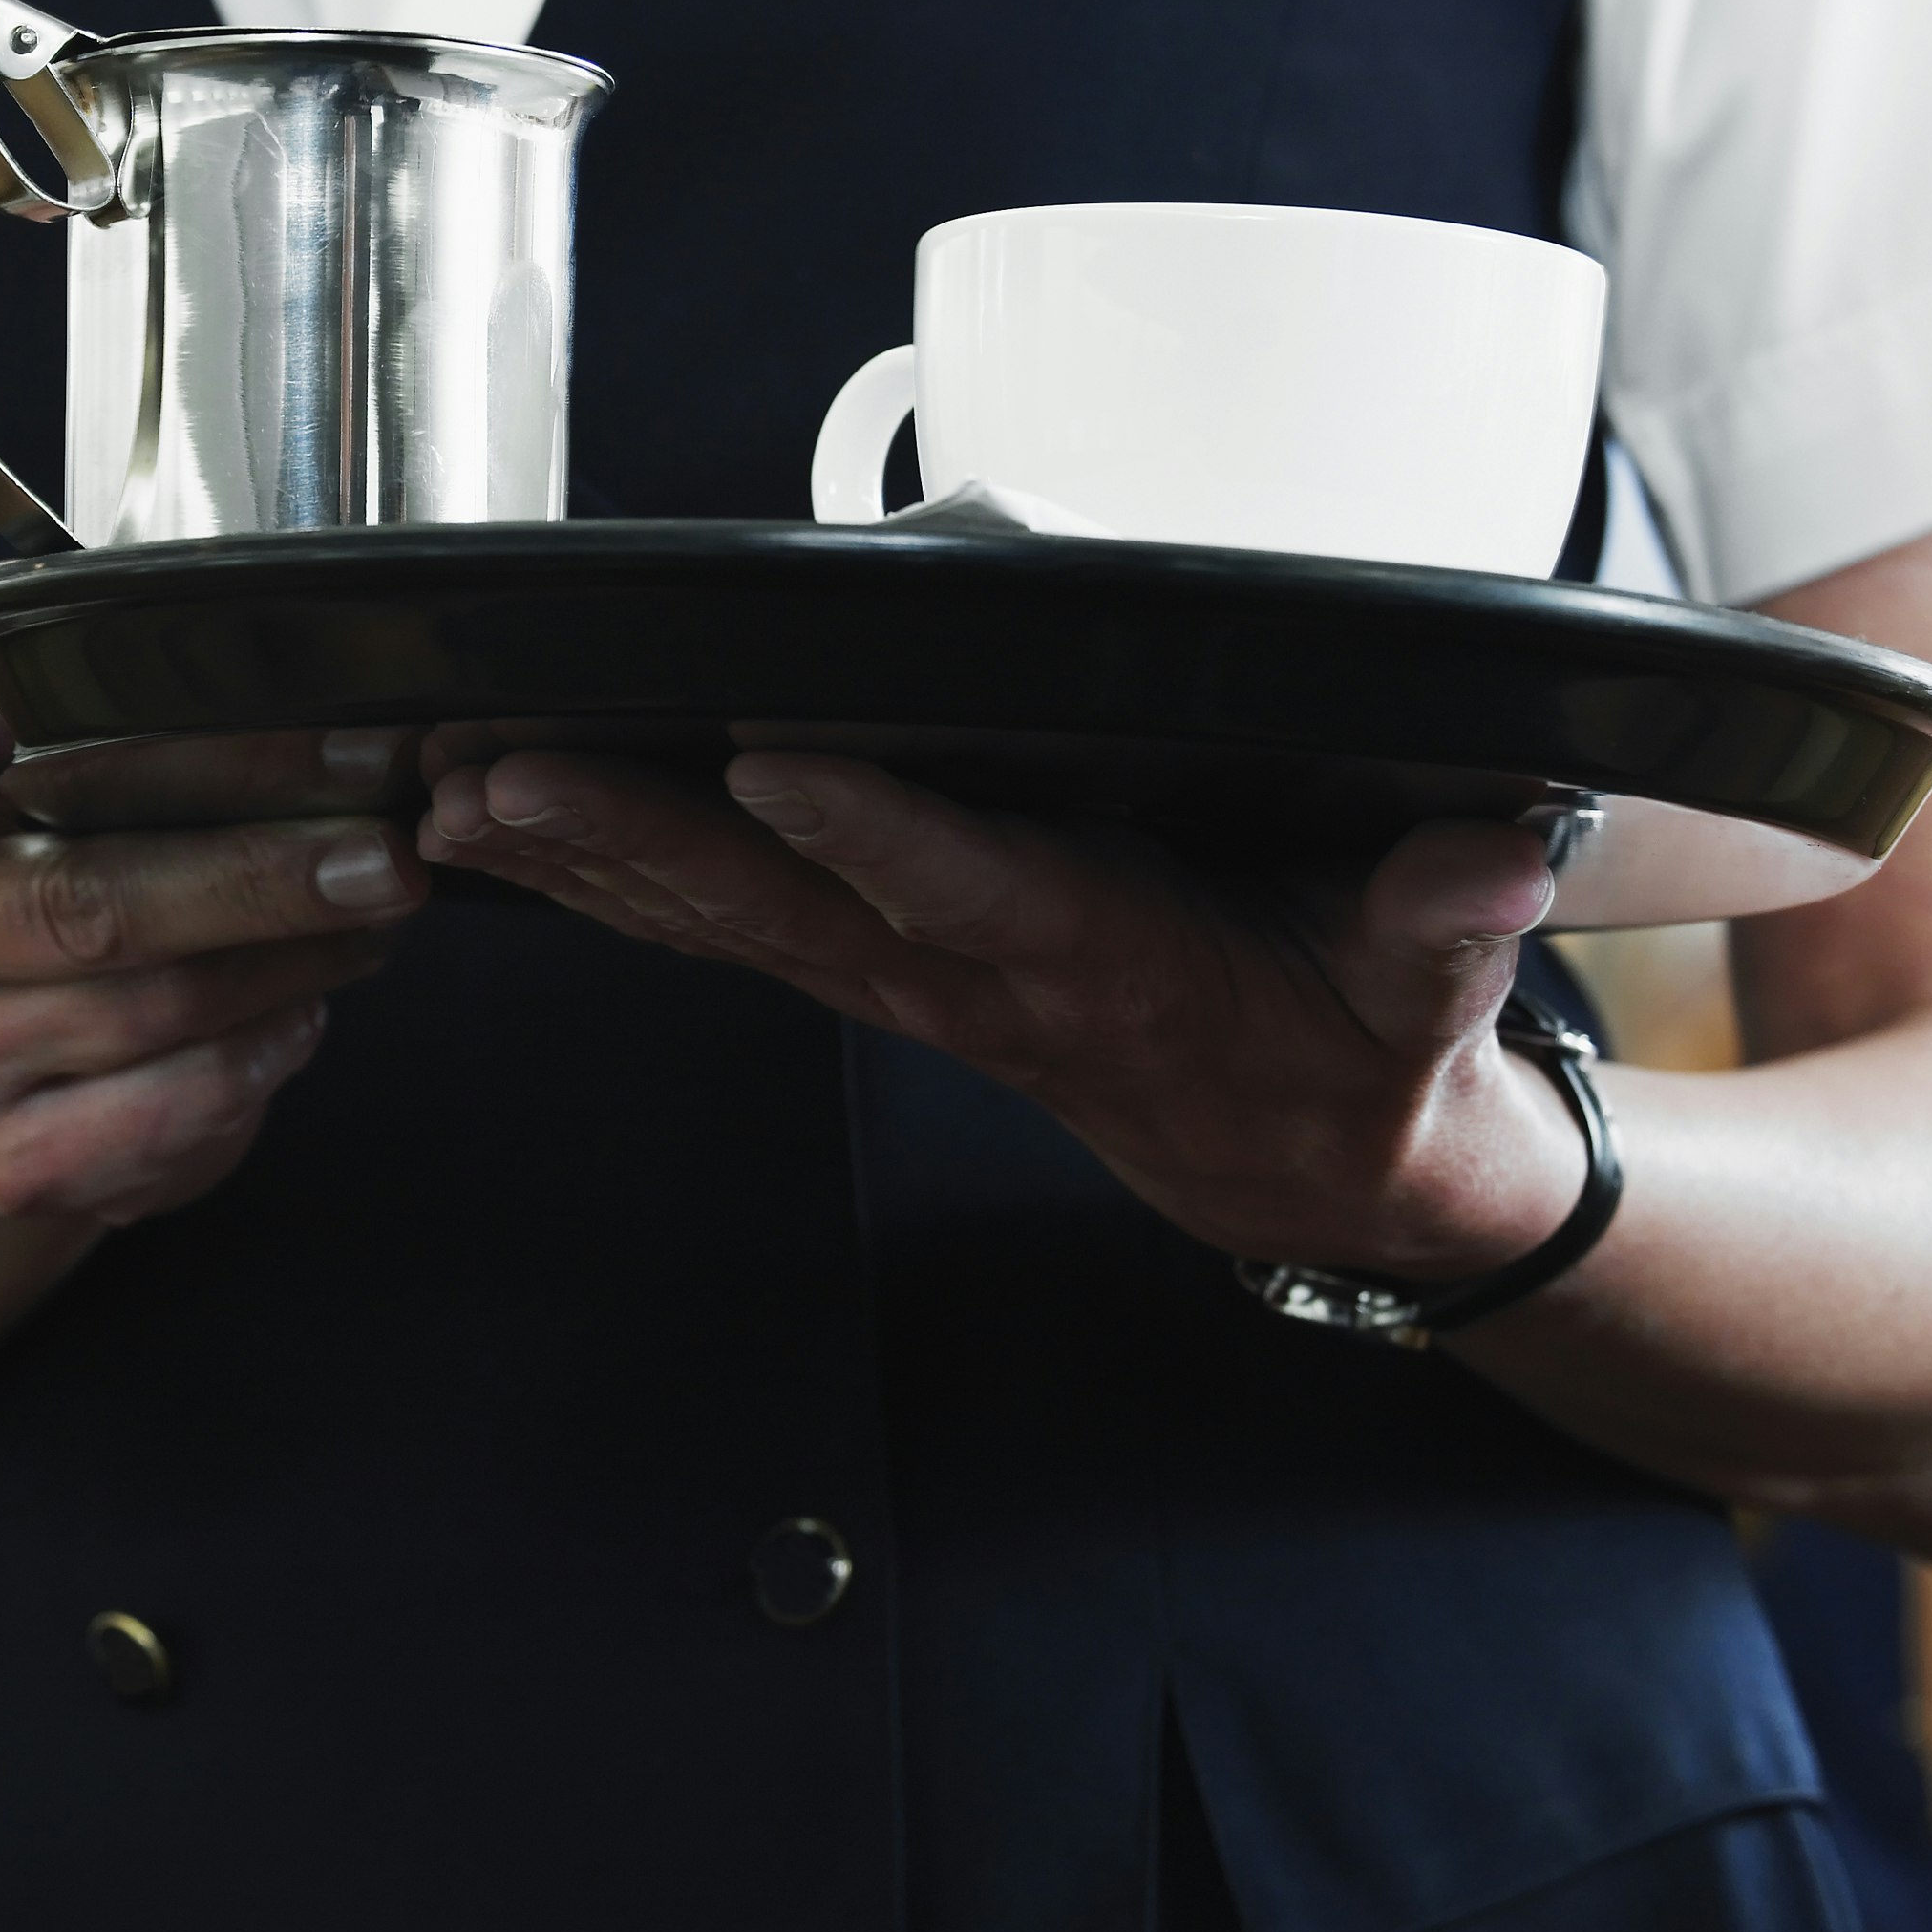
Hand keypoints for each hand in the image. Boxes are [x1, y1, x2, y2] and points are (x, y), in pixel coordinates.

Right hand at [0, 688, 422, 1224]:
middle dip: (257, 868)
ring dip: (290, 956)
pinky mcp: (5, 1165)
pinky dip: (263, 1051)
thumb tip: (255, 678)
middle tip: (383, 844)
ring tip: (373, 907)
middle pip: (77, 899)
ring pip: (150, 1006)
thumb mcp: (1, 751)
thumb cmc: (20, 853)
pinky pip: (172, 1110)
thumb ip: (53, 701)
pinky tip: (305, 1008)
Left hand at [418, 746, 1588, 1282]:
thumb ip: (1443, 928)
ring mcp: (902, 985)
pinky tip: (490, 835)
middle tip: (498, 780)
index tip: (771, 765)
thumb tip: (1487, 855)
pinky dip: (595, 884)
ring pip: (714, 921)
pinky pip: (712, 931)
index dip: (873, 834)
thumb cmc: (1359, 1051)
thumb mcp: (1428, 1004)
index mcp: (1099, 964)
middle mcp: (969, 980)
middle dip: (631, 842)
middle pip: (778, 907)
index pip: (972, 890)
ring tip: (444, 795)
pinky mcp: (870, 976)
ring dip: (574, 861)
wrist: (1307, 1167)